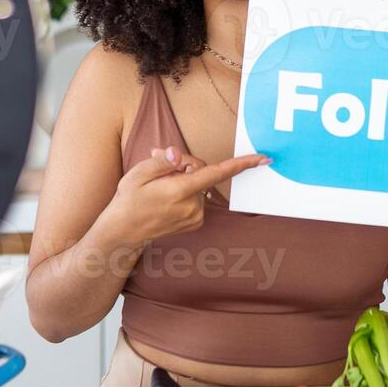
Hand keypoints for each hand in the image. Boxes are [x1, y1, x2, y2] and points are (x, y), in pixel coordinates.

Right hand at [105, 145, 270, 245]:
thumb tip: (178, 154)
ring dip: (185, 179)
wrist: (124, 231)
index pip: (217, 173)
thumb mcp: (138, 174)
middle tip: (160, 166)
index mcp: (180, 191)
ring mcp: (195, 216)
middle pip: (202, 172)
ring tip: (160, 187)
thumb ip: (162, 162)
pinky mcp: (196, 222)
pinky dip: (186, 192)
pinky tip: (167, 197)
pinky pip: (198, 197)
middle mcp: (193, 206)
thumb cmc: (129, 199)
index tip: (263, 159)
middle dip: (185, 165)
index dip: (242, 164)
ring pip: (200, 185)